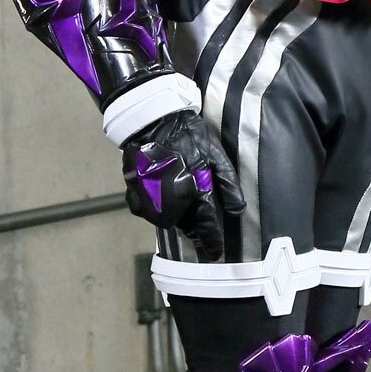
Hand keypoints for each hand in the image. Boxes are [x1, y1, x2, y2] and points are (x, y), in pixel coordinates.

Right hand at [122, 109, 244, 261]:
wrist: (153, 119)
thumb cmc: (189, 135)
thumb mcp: (215, 154)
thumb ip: (227, 183)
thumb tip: (237, 210)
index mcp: (193, 188)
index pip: (206, 223)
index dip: (211, 239)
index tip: (214, 252)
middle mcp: (170, 197)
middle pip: (184, 224)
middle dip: (193, 231)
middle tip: (199, 233)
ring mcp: (148, 195)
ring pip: (163, 220)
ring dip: (175, 221)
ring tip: (183, 217)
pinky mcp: (133, 190)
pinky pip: (143, 210)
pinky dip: (153, 210)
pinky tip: (161, 202)